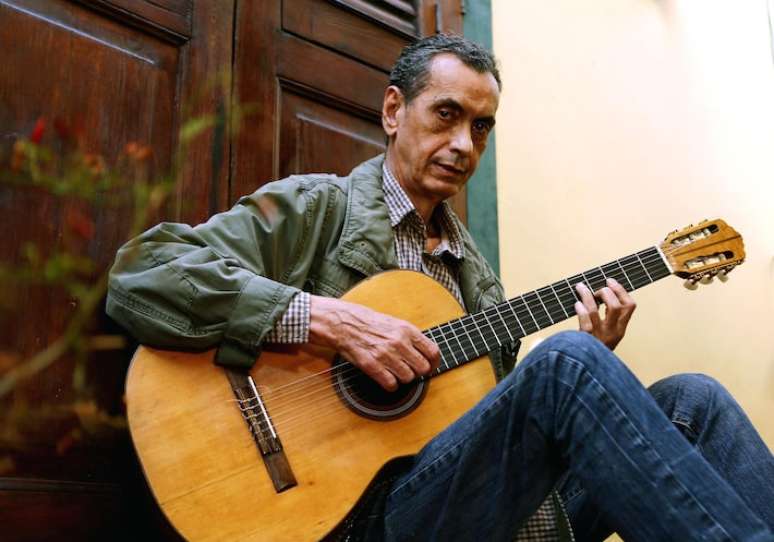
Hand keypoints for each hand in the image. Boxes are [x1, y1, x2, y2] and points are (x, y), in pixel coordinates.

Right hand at [308, 295, 439, 390]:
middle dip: (419, 372)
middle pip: (423, 368)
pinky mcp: (372, 366)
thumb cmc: (370, 323)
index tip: (431, 367)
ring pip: (408, 378)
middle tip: (411, 370)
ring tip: (396, 372)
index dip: (434, 363)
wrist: (344, 323)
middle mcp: (399, 342)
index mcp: (407, 330)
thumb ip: (412, 337)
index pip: (433, 352)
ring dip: (404, 378)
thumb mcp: (396, 323)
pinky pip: (391, 384)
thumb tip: (428, 353)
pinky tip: (387, 378)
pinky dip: (391, 385)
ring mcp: (386, 355)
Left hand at [574, 278, 635, 349]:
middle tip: (596, 290)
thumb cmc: (595, 349)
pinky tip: (577, 304)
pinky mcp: (586, 340)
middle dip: (606, 292)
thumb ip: (609, 319)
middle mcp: (613, 332)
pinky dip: (581, 310)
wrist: (589, 371)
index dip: (620, 290)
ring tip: (580, 287)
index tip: (610, 281)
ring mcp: (599, 337)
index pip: (630, 306)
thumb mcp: (609, 335)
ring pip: (596, 311)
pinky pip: (584, 321)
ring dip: (587, 295)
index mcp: (621, 329)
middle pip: (617, 306)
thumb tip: (601, 293)